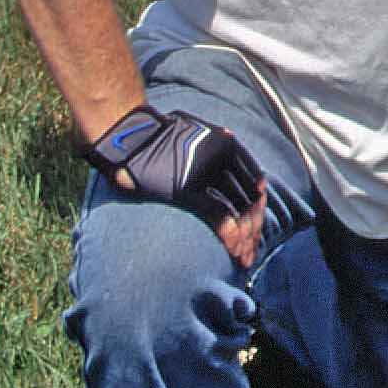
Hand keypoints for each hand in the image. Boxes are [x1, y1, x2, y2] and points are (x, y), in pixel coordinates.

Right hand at [82, 104, 267, 265]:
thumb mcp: (196, 132)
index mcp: (227, 144)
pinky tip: (231, 247)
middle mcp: (221, 158)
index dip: (258, 206)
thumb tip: (231, 153)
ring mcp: (204, 173)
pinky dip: (228, 232)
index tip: (256, 226)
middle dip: (254, 226)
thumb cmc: (158, 138)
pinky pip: (216, 213)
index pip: (255, 180)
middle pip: (250, 198)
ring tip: (242, 255)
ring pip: (238, 208)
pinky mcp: (185, 189)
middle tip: (252, 248)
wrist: (130, 136)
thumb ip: (217, 143)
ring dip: (244, 235)